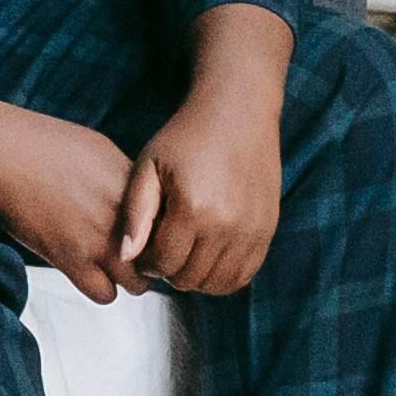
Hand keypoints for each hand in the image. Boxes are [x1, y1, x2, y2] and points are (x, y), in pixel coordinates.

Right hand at [0, 89, 147, 302]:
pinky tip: (89, 271)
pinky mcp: (70, 260)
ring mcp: (98, 240)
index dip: (163, 236)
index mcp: (135, 186)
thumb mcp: (101, 150)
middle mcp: (124, 216)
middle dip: (151, 262)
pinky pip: (104, 295)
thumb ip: (126, 180)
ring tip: (112, 266)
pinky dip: (100, 288)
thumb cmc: (46, 144)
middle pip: (160, 260)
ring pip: (137, 284)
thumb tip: (143, 204)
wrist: (4, 151)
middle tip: (135, 257)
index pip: (171, 227)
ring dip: (127, 278)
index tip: (151, 237)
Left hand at [116, 83, 285, 295]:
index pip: (164, 263)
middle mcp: (226, 225)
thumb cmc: (186, 137)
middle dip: (170, 270)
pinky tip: (209, 255)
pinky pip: (244, 275)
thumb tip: (127, 257)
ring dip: (196, 276)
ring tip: (187, 251)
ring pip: (217, 284)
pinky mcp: (268, 230)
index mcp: (193, 209)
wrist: (237, 112)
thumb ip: (136, 213)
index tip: (146, 246)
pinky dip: (223, 276)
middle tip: (165, 248)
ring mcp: (251, 230)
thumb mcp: (149, 166)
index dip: (148, 261)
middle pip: (189, 278)